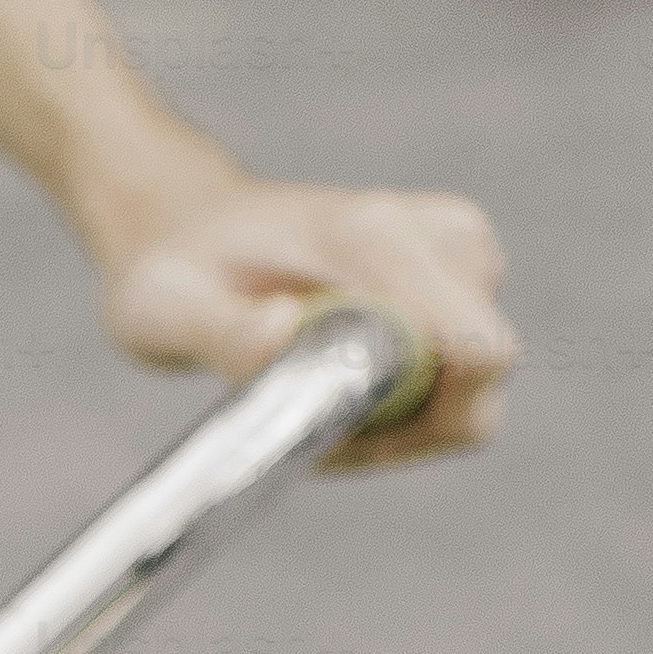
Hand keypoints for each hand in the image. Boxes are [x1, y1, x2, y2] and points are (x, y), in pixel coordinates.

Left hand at [80, 159, 515, 468]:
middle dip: (405, 422)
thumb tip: (280, 334)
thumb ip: (220, 330)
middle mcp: (439, 235)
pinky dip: (407, 403)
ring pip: (473, 386)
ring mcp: (464, 252)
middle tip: (309, 411)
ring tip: (313, 389)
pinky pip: (463, 380)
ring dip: (401, 416)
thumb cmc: (183, 271)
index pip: (473, 350)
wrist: (201, 229)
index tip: (314, 418)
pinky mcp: (468, 274)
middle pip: (484, 373)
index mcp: (376, 235)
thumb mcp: (168, 309)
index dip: (402, 424)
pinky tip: (338, 380)